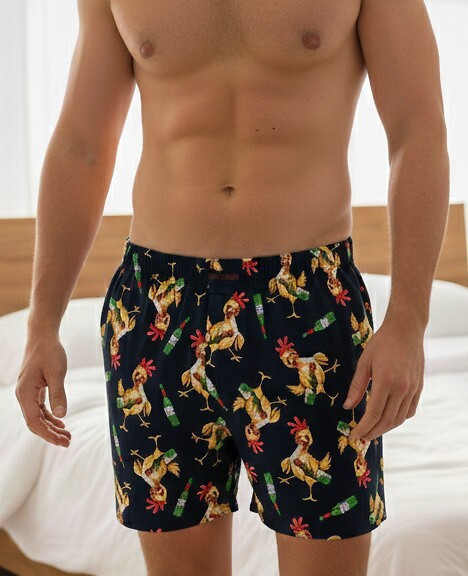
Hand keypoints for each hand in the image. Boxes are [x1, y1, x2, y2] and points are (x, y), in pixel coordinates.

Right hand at [15, 333, 71, 446]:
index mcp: (25, 393)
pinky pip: (39, 408)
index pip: (34, 421)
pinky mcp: (34, 389)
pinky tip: (61, 422)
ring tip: (67, 436)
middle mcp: (23, 395)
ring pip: (37, 417)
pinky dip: (50, 417)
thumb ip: (58, 393)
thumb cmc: (50, 351)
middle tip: (68, 442)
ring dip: (51, 427)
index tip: (63, 442)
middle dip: (50, 434)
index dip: (48, 434)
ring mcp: (27, 393)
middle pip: (35, 422)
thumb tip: (62, 415)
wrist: (43, 335)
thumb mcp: (57, 372)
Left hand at [343, 317, 424, 441]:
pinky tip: (388, 419)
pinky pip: (410, 410)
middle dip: (372, 432)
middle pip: (387, 421)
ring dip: (385, 428)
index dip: (363, 428)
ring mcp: (412, 389)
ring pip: (400, 418)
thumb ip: (356, 386)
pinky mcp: (419, 387)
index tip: (353, 435)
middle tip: (361, 437)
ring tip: (372, 431)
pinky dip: (399, 419)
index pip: (374, 414)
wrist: (406, 330)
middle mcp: (402, 389)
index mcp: (386, 382)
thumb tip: (347, 407)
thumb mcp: (364, 362)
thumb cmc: (382, 343)